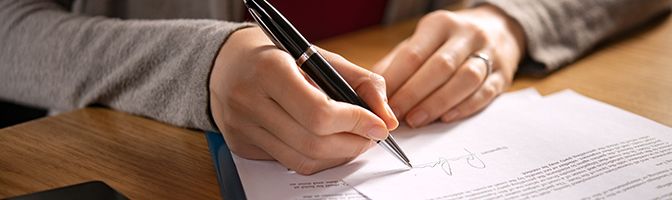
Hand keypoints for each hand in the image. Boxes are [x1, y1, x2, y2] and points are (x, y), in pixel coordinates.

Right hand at [209, 27, 397, 174]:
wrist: (227, 63)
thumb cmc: (278, 57)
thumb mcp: (321, 57)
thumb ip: (362, 82)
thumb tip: (387, 119)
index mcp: (269, 70)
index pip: (319, 113)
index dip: (355, 123)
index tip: (377, 125)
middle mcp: (249, 101)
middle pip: (313, 142)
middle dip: (352, 144)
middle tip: (369, 136)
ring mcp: (242, 127)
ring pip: (302, 159)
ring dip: (337, 155)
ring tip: (352, 140)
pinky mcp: (241, 145)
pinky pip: (287, 163)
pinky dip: (315, 158)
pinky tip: (324, 142)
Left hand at [373, 5, 525, 127]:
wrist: (498, 29)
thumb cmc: (448, 41)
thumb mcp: (422, 40)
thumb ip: (397, 63)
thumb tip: (372, 91)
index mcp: (440, 24)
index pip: (414, 54)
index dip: (396, 80)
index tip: (381, 102)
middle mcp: (466, 35)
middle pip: (440, 67)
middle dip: (414, 94)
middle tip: (396, 115)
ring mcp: (488, 53)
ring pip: (465, 79)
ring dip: (437, 103)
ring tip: (417, 120)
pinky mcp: (503, 74)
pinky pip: (484, 93)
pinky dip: (463, 107)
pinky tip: (445, 118)